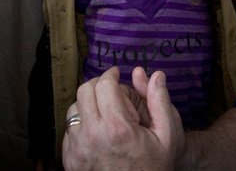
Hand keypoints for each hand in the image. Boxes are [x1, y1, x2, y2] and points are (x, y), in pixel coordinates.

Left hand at [61, 67, 182, 169]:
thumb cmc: (153, 168)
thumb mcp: (166, 136)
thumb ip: (159, 102)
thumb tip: (156, 75)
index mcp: (118, 128)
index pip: (104, 85)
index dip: (110, 75)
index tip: (115, 74)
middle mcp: (93, 136)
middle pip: (84, 92)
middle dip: (97, 84)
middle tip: (108, 88)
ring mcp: (78, 149)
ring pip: (73, 109)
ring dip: (87, 104)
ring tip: (103, 111)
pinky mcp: (70, 160)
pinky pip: (69, 131)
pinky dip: (80, 125)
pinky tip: (96, 131)